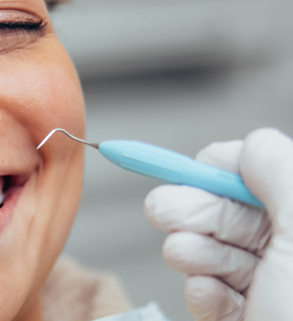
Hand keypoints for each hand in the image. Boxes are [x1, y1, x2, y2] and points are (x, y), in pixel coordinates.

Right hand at [144, 128, 292, 320]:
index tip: (194, 172)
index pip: (264, 174)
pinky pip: (213, 295)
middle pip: (232, 211)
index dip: (225, 170)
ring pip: (218, 252)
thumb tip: (250, 143)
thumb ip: (278, 173)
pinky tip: (209, 297)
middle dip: (195, 210)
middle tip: (163, 211)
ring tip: (188, 256)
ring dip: (195, 250)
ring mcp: (272, 291)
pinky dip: (203, 293)